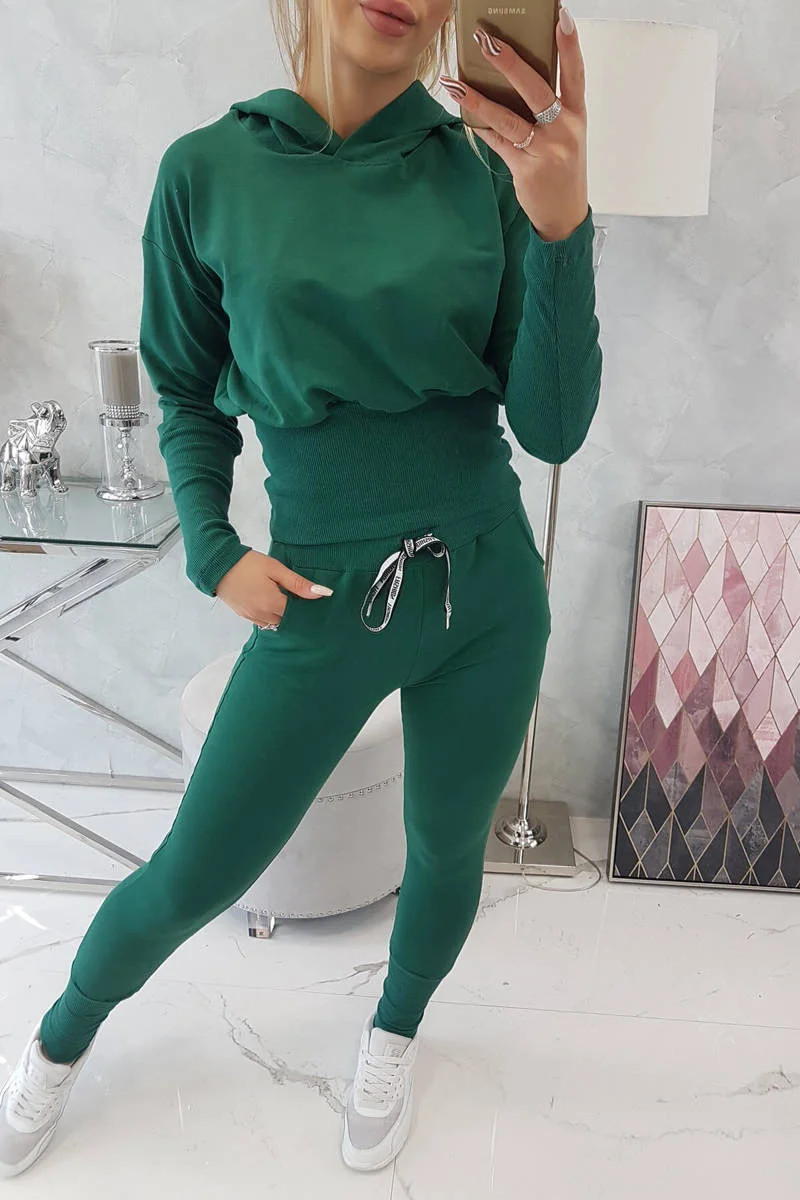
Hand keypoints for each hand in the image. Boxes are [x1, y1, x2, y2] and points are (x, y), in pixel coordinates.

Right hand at [214, 549, 332, 626]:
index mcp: (272, 604)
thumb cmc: (247, 564)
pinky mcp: (243, 615)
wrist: (217, 564)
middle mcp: (262, 615)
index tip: (312, 602)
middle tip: (299, 600)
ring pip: (274, 623)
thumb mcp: (275, 569)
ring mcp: (251, 616)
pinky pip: (262, 621)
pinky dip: (269, 615)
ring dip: (281, 615)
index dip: (305, 609)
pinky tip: (270, 602)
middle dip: (293, 613)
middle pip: (286, 621)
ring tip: (285, 600)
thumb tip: (322, 593)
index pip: (297, 615)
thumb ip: (298, 583)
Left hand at [441, 7, 587, 242]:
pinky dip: (480, 126)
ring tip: (454, 81)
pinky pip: (497, 141)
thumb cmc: (562, 168)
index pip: (576, 73)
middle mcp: (564, 130)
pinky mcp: (525, 168)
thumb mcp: (566, 135)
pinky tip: (462, 112)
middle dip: (509, 62)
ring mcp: (545, 150)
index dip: (569, 44)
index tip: (561, 16)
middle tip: (486, 40)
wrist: (564, 214)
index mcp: (577, 115)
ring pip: (507, 117)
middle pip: (535, 89)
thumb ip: (549, 109)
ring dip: (478, 97)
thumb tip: (513, 78)